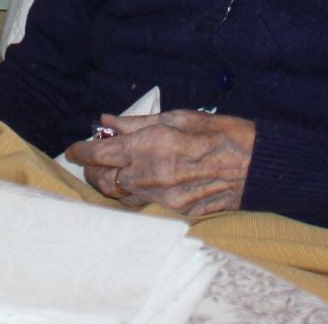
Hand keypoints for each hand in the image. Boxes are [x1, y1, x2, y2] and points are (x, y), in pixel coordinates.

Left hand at [62, 109, 255, 216]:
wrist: (254, 166)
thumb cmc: (220, 133)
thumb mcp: (178, 117)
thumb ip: (138, 122)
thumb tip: (108, 121)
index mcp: (149, 145)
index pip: (99, 153)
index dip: (80, 151)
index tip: (73, 148)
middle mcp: (150, 174)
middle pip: (102, 179)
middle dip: (90, 169)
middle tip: (89, 159)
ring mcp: (161, 197)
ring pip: (119, 195)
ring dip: (109, 183)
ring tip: (111, 170)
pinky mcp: (174, 211)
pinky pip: (142, 204)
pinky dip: (132, 193)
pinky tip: (136, 182)